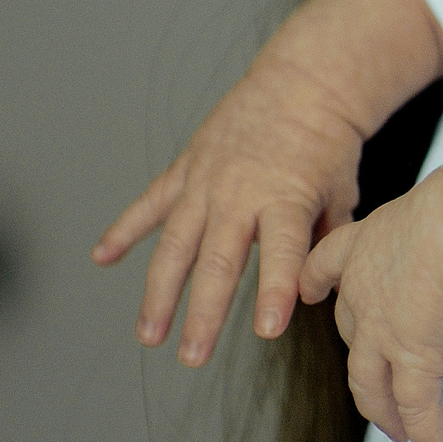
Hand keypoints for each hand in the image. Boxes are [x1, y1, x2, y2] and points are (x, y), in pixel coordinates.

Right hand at [92, 55, 363, 364]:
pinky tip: (102, 257)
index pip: (281, 252)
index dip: (274, 291)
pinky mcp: (186, 169)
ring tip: (148, 336)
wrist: (302, 83)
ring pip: (175, 244)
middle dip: (203, 313)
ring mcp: (206, 182)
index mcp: (285, 198)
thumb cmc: (327, 144)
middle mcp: (240, 193)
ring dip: (158, 293)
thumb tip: (314, 291)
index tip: (267, 330)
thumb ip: (326, 242)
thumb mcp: (341, 192)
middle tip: (192, 358)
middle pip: (218, 260)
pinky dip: (124, 229)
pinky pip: (149, 203)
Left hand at [297, 139, 442, 441]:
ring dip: (385, 412)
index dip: (317, 281)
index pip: (329, 262)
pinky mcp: (413, 363)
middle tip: (371, 382)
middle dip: (361, 362)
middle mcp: (365, 292)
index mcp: (370, 243)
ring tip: (397, 433)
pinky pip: (418, 411)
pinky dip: (427, 439)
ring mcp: (383, 332)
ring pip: (372, 384)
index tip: (310, 293)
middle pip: (350, 336)